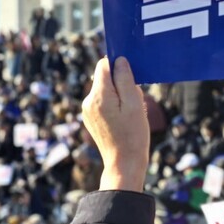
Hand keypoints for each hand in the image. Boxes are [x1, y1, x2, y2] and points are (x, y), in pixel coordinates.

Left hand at [81, 57, 147, 191]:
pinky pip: (104, 103)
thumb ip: (125, 79)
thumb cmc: (133, 135)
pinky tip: (124, 119)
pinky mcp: (91, 119)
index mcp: (98, 95)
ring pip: (105, 90)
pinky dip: (115, 105)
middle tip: (135, 100)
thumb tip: (119, 60)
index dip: (119, 64)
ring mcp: (88, 111)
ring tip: (131, 113)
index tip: (133, 74)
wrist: (124, 164)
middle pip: (105, 77)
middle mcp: (88, 101)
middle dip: (121, 82)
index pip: (104, 65)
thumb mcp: (134, 104)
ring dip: (119, 95)